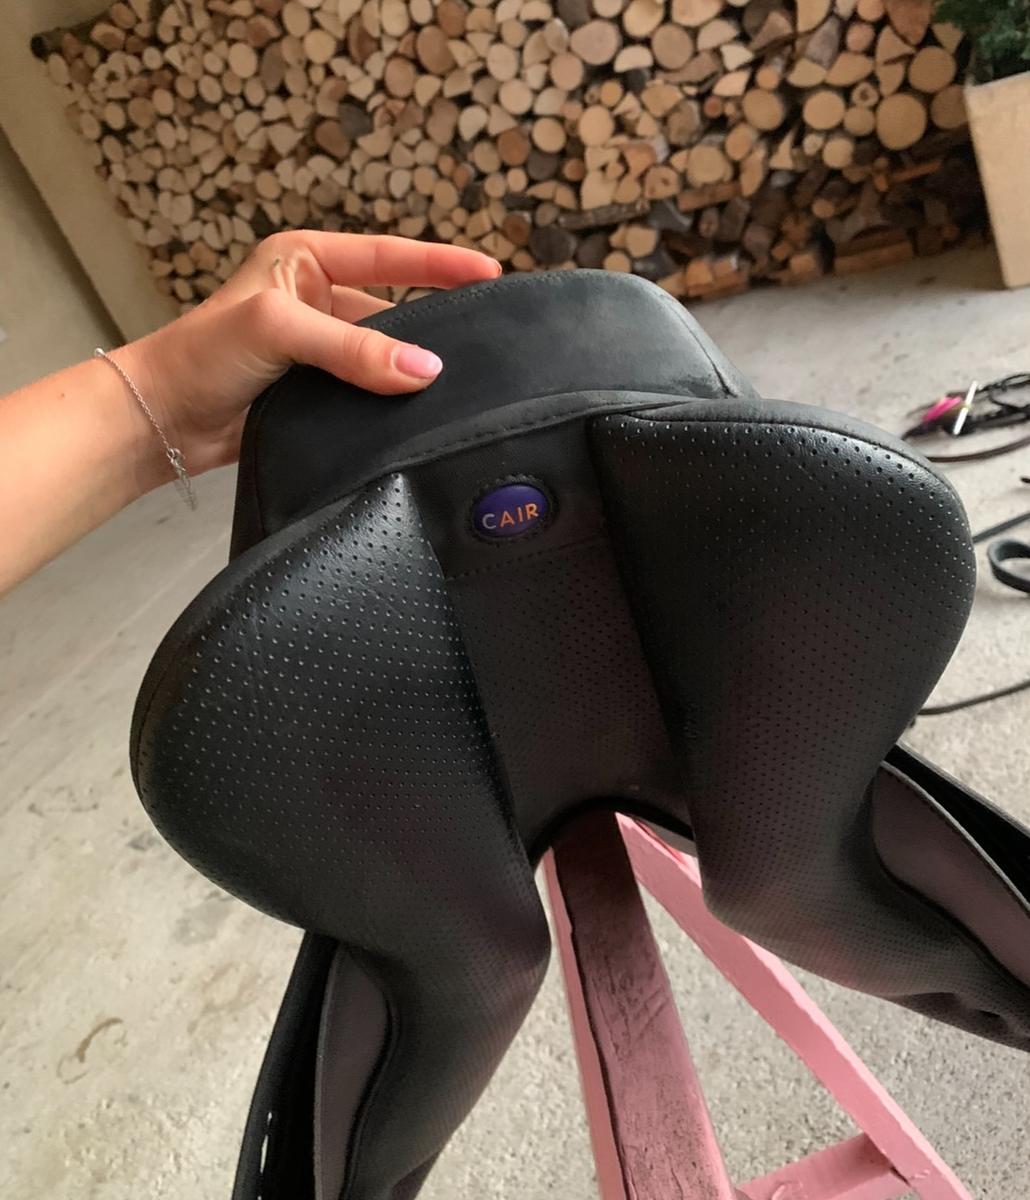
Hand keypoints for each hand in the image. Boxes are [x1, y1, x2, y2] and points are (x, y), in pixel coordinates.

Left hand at [119, 231, 501, 478]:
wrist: (161, 421)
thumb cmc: (203, 354)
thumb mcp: (279, 331)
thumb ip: (352, 348)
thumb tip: (425, 369)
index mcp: (304, 261)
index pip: (386, 255)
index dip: (438, 263)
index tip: (489, 273)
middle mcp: (316, 301)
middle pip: (391, 309)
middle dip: (431, 326)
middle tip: (484, 341)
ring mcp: (319, 352)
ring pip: (382, 357)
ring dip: (409, 372)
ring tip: (460, 386)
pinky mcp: (318, 395)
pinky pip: (368, 394)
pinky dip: (391, 405)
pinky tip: (420, 416)